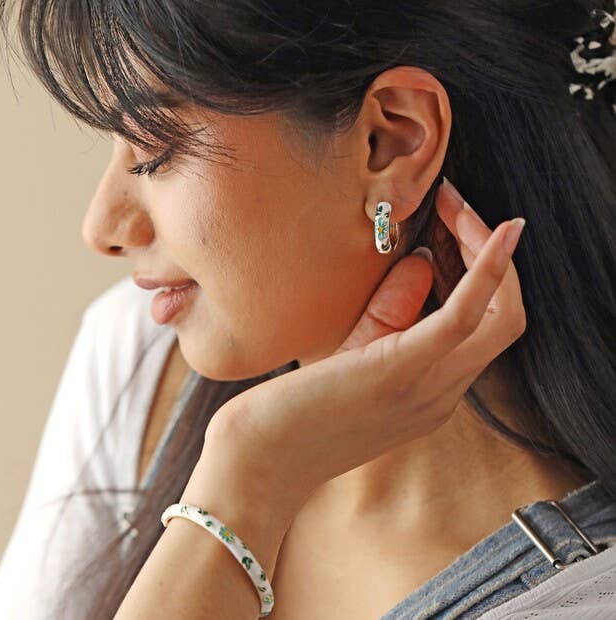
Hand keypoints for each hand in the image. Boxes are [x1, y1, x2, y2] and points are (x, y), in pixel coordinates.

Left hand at [197, 179, 526, 541]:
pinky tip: (496, 231)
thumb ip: (388, 313)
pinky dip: (487, 271)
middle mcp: (442, 394)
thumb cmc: (293, 409)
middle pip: (503, 318)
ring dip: (486, 252)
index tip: (454, 229)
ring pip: (499, 316)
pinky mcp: (403, 371)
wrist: (260, 460)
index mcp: (430, 393)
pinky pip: (465, 317)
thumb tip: (421, 261)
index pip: (482, 329)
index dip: (480, 275)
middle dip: (490, 257)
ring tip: (457, 205)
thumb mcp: (350, 355)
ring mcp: (428, 387)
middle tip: (457, 207)